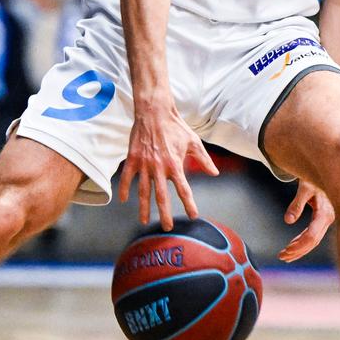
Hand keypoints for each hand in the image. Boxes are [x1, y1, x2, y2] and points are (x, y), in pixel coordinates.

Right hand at [117, 95, 218, 229]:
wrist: (154, 112)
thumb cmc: (176, 126)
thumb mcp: (194, 142)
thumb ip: (204, 159)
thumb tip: (215, 173)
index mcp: (175, 164)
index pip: (184, 189)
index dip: (189, 204)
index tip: (193, 215)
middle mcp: (159, 167)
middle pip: (162, 196)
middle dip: (164, 213)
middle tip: (167, 227)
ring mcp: (144, 164)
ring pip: (143, 191)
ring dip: (144, 207)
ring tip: (144, 220)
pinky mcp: (133, 158)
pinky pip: (127, 177)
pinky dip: (125, 189)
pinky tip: (124, 200)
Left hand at [278, 181, 335, 261]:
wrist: (326, 171)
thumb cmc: (314, 178)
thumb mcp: (304, 188)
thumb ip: (297, 204)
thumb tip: (288, 221)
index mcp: (324, 213)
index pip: (311, 236)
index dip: (299, 245)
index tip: (285, 250)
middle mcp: (328, 219)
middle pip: (313, 242)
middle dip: (297, 251)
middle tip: (282, 257)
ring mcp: (327, 220)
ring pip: (314, 241)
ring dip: (299, 250)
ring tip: (285, 256)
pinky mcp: (324, 219)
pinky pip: (313, 235)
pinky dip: (302, 242)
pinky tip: (292, 246)